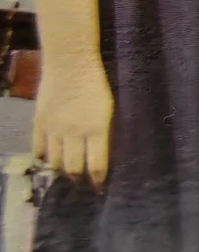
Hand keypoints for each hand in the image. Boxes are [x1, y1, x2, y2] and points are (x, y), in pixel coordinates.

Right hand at [32, 57, 110, 186]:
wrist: (70, 64)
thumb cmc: (96, 84)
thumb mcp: (108, 110)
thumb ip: (103, 132)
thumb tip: (100, 152)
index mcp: (97, 129)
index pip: (96, 164)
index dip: (97, 179)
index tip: (99, 187)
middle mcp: (74, 133)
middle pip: (73, 166)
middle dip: (77, 178)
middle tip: (80, 183)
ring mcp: (54, 129)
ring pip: (54, 160)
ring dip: (60, 169)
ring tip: (65, 173)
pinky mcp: (39, 123)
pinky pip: (38, 147)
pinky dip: (42, 156)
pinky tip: (46, 159)